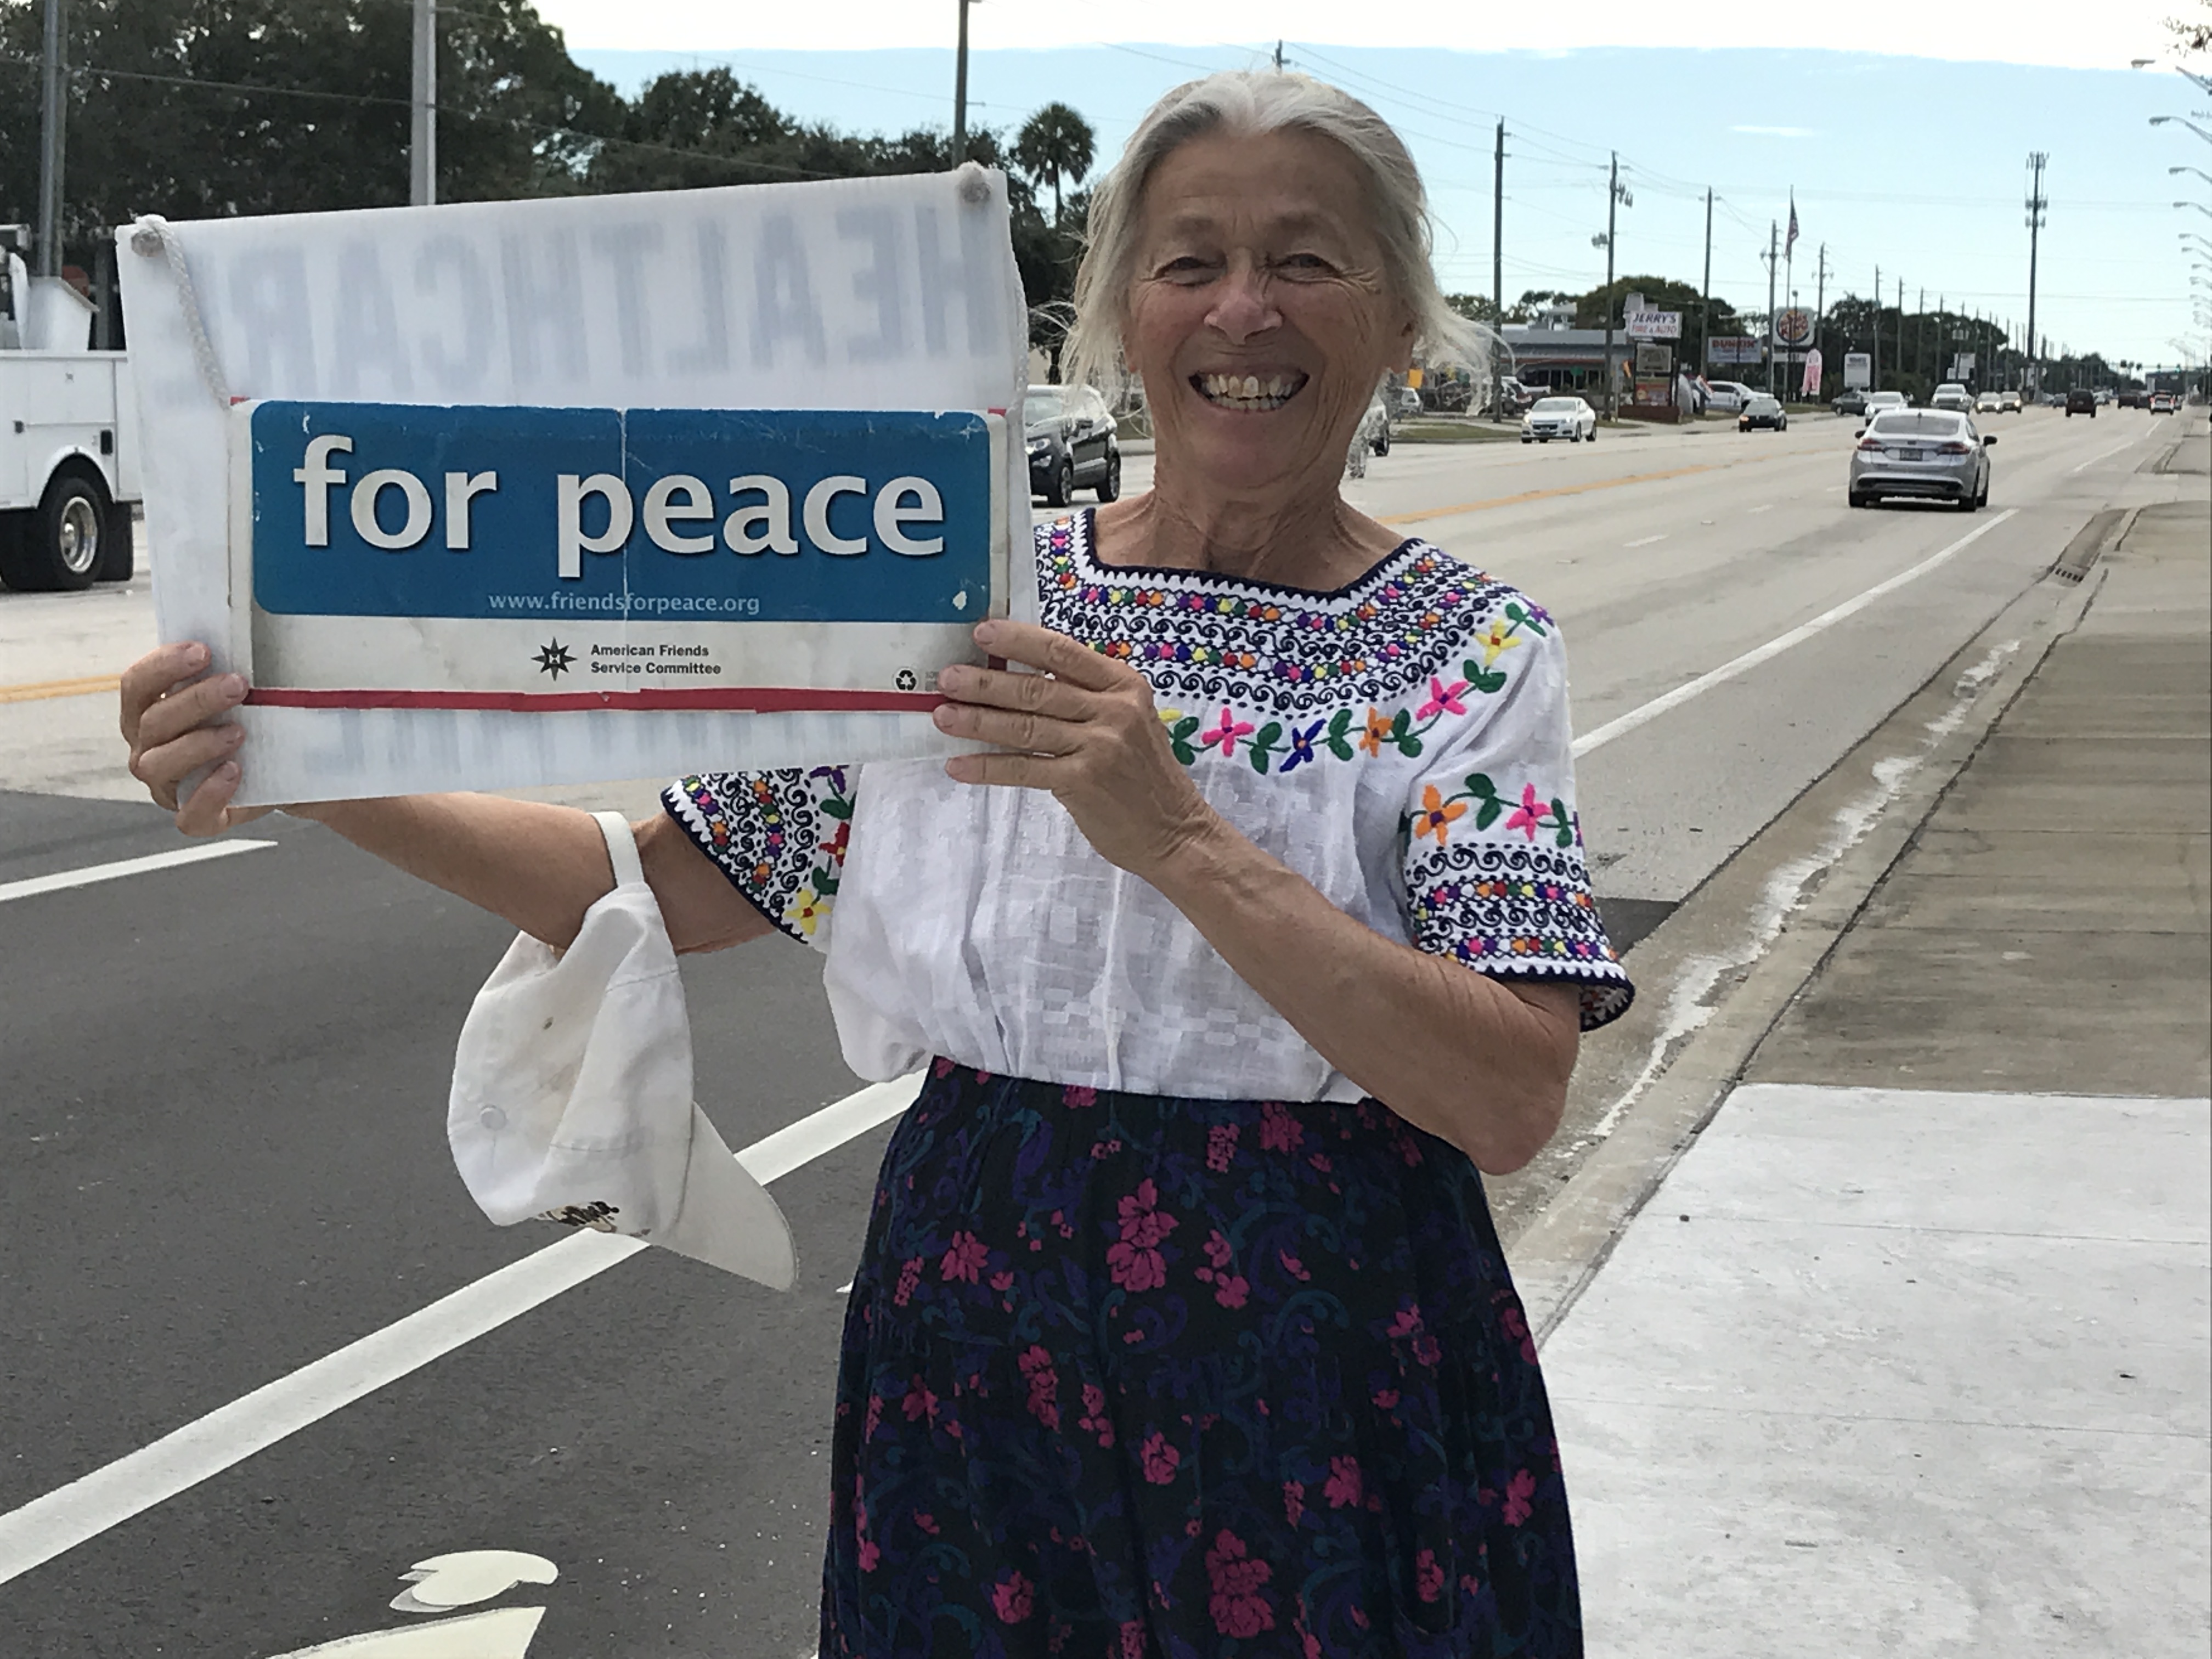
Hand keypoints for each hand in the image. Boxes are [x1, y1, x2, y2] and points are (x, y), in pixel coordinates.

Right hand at [120, 642, 275, 836]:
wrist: (286, 774)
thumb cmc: (251, 725)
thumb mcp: (238, 695)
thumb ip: (224, 671)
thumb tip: (243, 636)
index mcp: (149, 714)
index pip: (136, 685)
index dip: (163, 666)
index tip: (203, 650)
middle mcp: (149, 750)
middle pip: (153, 721)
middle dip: (195, 700)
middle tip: (238, 685)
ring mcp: (169, 787)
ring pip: (159, 765)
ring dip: (198, 744)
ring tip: (239, 731)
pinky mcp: (198, 817)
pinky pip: (189, 816)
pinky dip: (209, 794)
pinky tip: (235, 772)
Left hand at [932, 619, 1216, 878]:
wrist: (1175, 830)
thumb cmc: (1144, 773)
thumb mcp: (1129, 720)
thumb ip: (1087, 696)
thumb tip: (1023, 678)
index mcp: (1123, 685)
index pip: (1062, 652)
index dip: (1018, 640)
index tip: (981, 632)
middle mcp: (1113, 710)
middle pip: (1036, 689)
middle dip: (985, 683)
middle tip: (946, 678)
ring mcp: (1099, 746)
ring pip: (1024, 727)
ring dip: (977, 721)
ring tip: (942, 715)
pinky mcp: (1083, 782)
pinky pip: (1023, 769)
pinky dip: (987, 766)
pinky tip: (958, 764)